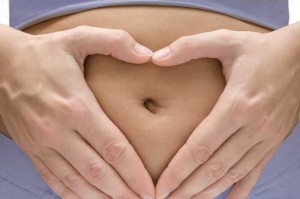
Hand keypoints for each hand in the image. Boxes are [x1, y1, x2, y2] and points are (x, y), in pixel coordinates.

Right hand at [0, 25, 153, 198]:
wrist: (1, 65)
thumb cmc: (44, 54)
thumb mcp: (78, 37)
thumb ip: (115, 41)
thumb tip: (146, 54)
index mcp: (75, 106)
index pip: (112, 147)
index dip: (134, 171)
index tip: (149, 186)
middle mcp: (58, 131)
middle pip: (97, 171)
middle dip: (123, 191)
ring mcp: (43, 145)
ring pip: (76, 182)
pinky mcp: (33, 151)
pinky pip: (55, 181)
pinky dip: (73, 196)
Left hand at [152, 22, 299, 198]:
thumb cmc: (259, 50)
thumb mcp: (225, 40)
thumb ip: (189, 46)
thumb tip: (156, 57)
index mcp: (237, 105)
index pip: (200, 147)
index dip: (178, 170)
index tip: (160, 187)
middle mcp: (252, 128)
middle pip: (214, 168)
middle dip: (187, 189)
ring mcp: (265, 138)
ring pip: (232, 175)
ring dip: (208, 193)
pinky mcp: (273, 142)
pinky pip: (254, 172)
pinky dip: (240, 190)